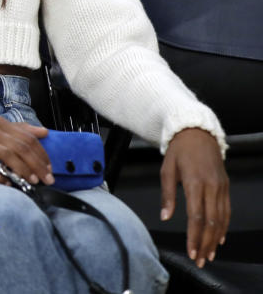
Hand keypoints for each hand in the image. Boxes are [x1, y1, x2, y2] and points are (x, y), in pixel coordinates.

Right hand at [0, 116, 52, 184]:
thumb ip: (19, 128)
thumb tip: (43, 132)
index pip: (27, 137)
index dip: (41, 153)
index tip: (49, 167)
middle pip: (21, 147)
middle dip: (37, 164)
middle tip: (47, 178)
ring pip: (7, 156)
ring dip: (22, 170)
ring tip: (32, 181)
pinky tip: (7, 183)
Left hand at [160, 128, 229, 267]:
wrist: (197, 133)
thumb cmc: (179, 151)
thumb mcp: (167, 169)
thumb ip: (167, 195)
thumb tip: (165, 217)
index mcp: (195, 183)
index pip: (196, 217)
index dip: (194, 237)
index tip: (191, 251)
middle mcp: (211, 187)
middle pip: (211, 222)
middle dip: (205, 243)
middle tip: (200, 259)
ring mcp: (221, 187)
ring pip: (221, 219)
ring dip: (215, 239)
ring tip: (209, 254)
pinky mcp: (225, 186)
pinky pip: (226, 210)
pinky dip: (224, 226)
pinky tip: (219, 237)